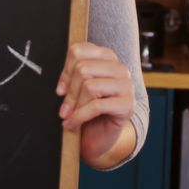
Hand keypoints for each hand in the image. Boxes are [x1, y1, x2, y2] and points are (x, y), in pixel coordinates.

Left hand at [56, 42, 135, 167]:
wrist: (101, 136)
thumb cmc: (88, 111)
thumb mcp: (78, 89)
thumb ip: (72, 78)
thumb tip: (62, 87)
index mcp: (107, 57)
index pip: (79, 51)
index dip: (65, 71)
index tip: (61, 89)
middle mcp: (119, 68)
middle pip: (83, 69)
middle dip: (70, 92)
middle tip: (64, 108)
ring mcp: (126, 86)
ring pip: (90, 86)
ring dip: (75, 105)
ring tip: (69, 116)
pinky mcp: (127, 105)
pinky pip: (96, 106)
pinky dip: (80, 116)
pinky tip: (73, 123)